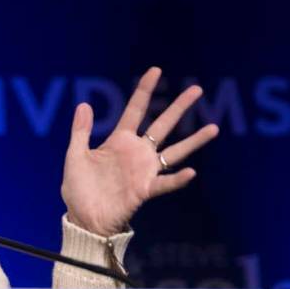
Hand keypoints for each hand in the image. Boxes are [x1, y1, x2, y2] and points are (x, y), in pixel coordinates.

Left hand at [61, 67, 218, 236]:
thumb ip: (81, 132)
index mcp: (119, 141)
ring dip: (193, 141)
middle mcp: (136, 152)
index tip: (156, 70)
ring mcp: (143, 170)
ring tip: (214, 128)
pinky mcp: (145, 190)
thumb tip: (84, 104)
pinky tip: (192, 172)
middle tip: (197, 89)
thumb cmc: (78, 189)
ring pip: (174, 151)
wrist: (83, 218)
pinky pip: (165, 183)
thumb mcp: (75, 156)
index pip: (135, 111)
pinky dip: (178, 179)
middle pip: (162, 125)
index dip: (144, 91)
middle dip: (179, 107)